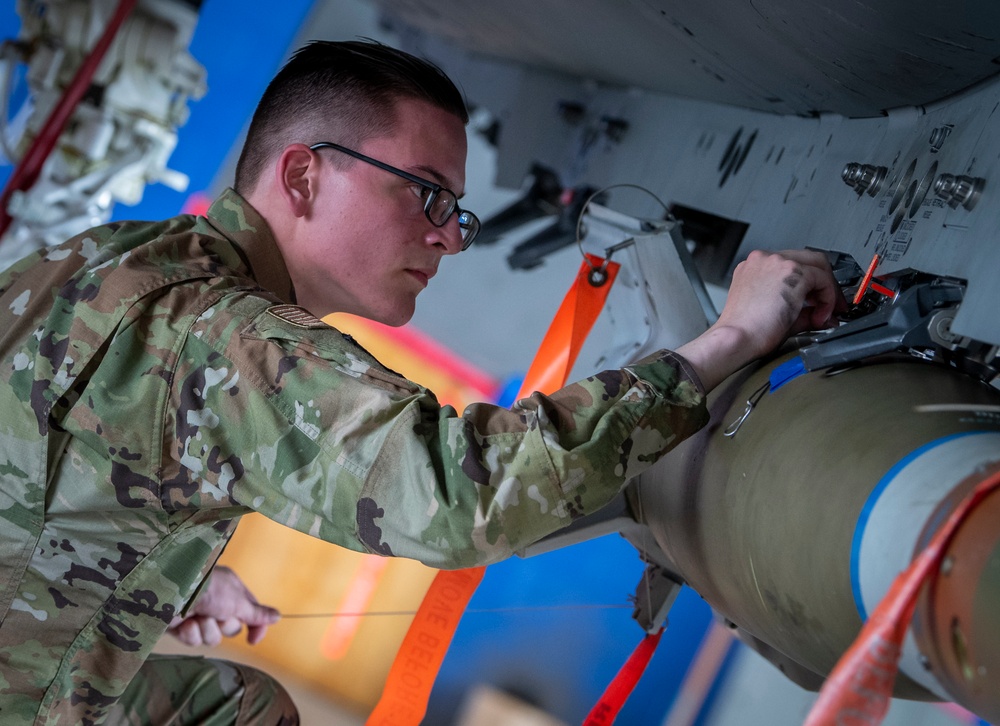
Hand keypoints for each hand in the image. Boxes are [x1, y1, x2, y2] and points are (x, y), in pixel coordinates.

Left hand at [167, 566, 279, 646]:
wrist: (174, 591)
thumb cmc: (210, 590)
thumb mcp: (238, 601)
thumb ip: (256, 613)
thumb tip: (278, 616)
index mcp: (231, 590)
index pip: (250, 612)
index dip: (254, 627)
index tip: (252, 641)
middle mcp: (216, 601)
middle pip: (231, 627)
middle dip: (224, 625)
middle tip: (219, 614)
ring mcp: (198, 613)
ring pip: (212, 636)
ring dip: (207, 629)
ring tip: (198, 616)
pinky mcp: (181, 625)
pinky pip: (194, 639)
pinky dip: (191, 633)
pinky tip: (185, 622)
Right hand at [677, 249, 845, 390]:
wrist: (737, 338)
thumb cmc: (746, 331)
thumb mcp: (775, 313)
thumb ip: (802, 311)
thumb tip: (823, 316)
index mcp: (754, 268)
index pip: (793, 266)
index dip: (811, 286)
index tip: (818, 304)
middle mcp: (763, 260)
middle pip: (808, 259)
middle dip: (825, 283)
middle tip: (831, 307)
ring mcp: (776, 261)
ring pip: (818, 265)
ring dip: (827, 290)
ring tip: (824, 315)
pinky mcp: (790, 270)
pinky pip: (821, 278)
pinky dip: (827, 297)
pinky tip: (819, 316)